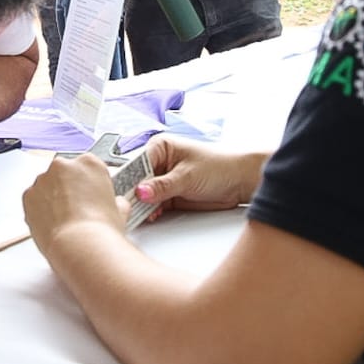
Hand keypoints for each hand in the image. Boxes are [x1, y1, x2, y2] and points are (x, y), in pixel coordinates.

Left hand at [23, 153, 125, 255]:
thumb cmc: (100, 230)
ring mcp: (43, 179)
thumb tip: (117, 203)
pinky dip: (40, 210)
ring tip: (65, 221)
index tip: (91, 197)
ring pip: (47, 186)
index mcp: (89, 162)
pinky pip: (34, 200)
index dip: (90, 185)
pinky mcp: (28, 196)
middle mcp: (63, 166)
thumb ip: (116, 200)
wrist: (80, 246)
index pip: (88, 168)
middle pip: (65, 174)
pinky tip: (53, 224)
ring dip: (53, 199)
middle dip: (69, 189)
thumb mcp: (120, 210)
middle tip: (78, 211)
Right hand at [135, 136, 266, 214]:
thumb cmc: (220, 167)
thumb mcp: (188, 176)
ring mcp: (163, 180)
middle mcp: (159, 162)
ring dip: (141, 206)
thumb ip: (162, 186)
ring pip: (143, 195)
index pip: (136, 164)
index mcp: (160, 147)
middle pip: (137, 181)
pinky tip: (149, 216)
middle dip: (133, 195)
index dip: (129, 180)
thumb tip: (140, 192)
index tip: (122, 194)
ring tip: (138, 215)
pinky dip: (150, 212)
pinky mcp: (169, 195)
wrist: (240, 182)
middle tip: (127, 208)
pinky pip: (153, 205)